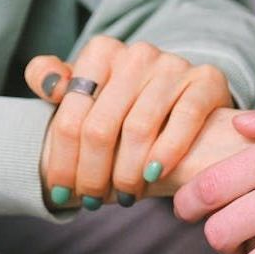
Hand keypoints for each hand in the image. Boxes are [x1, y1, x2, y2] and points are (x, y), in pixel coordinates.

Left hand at [25, 36, 231, 208]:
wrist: (187, 97)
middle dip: (92, 174)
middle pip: (100, 127)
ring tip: (124, 197)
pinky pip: (184, 119)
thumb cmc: (126, 104)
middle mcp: (136, 54)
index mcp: (101, 52)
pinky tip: (154, 176)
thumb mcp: (87, 91)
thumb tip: (48, 84)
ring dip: (127, 173)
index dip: (62, 161)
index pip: (71, 116)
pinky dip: (166, 152)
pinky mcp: (206, 80)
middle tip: (92, 202)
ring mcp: (173, 65)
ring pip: (138, 129)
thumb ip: (53, 81)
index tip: (60, 193)